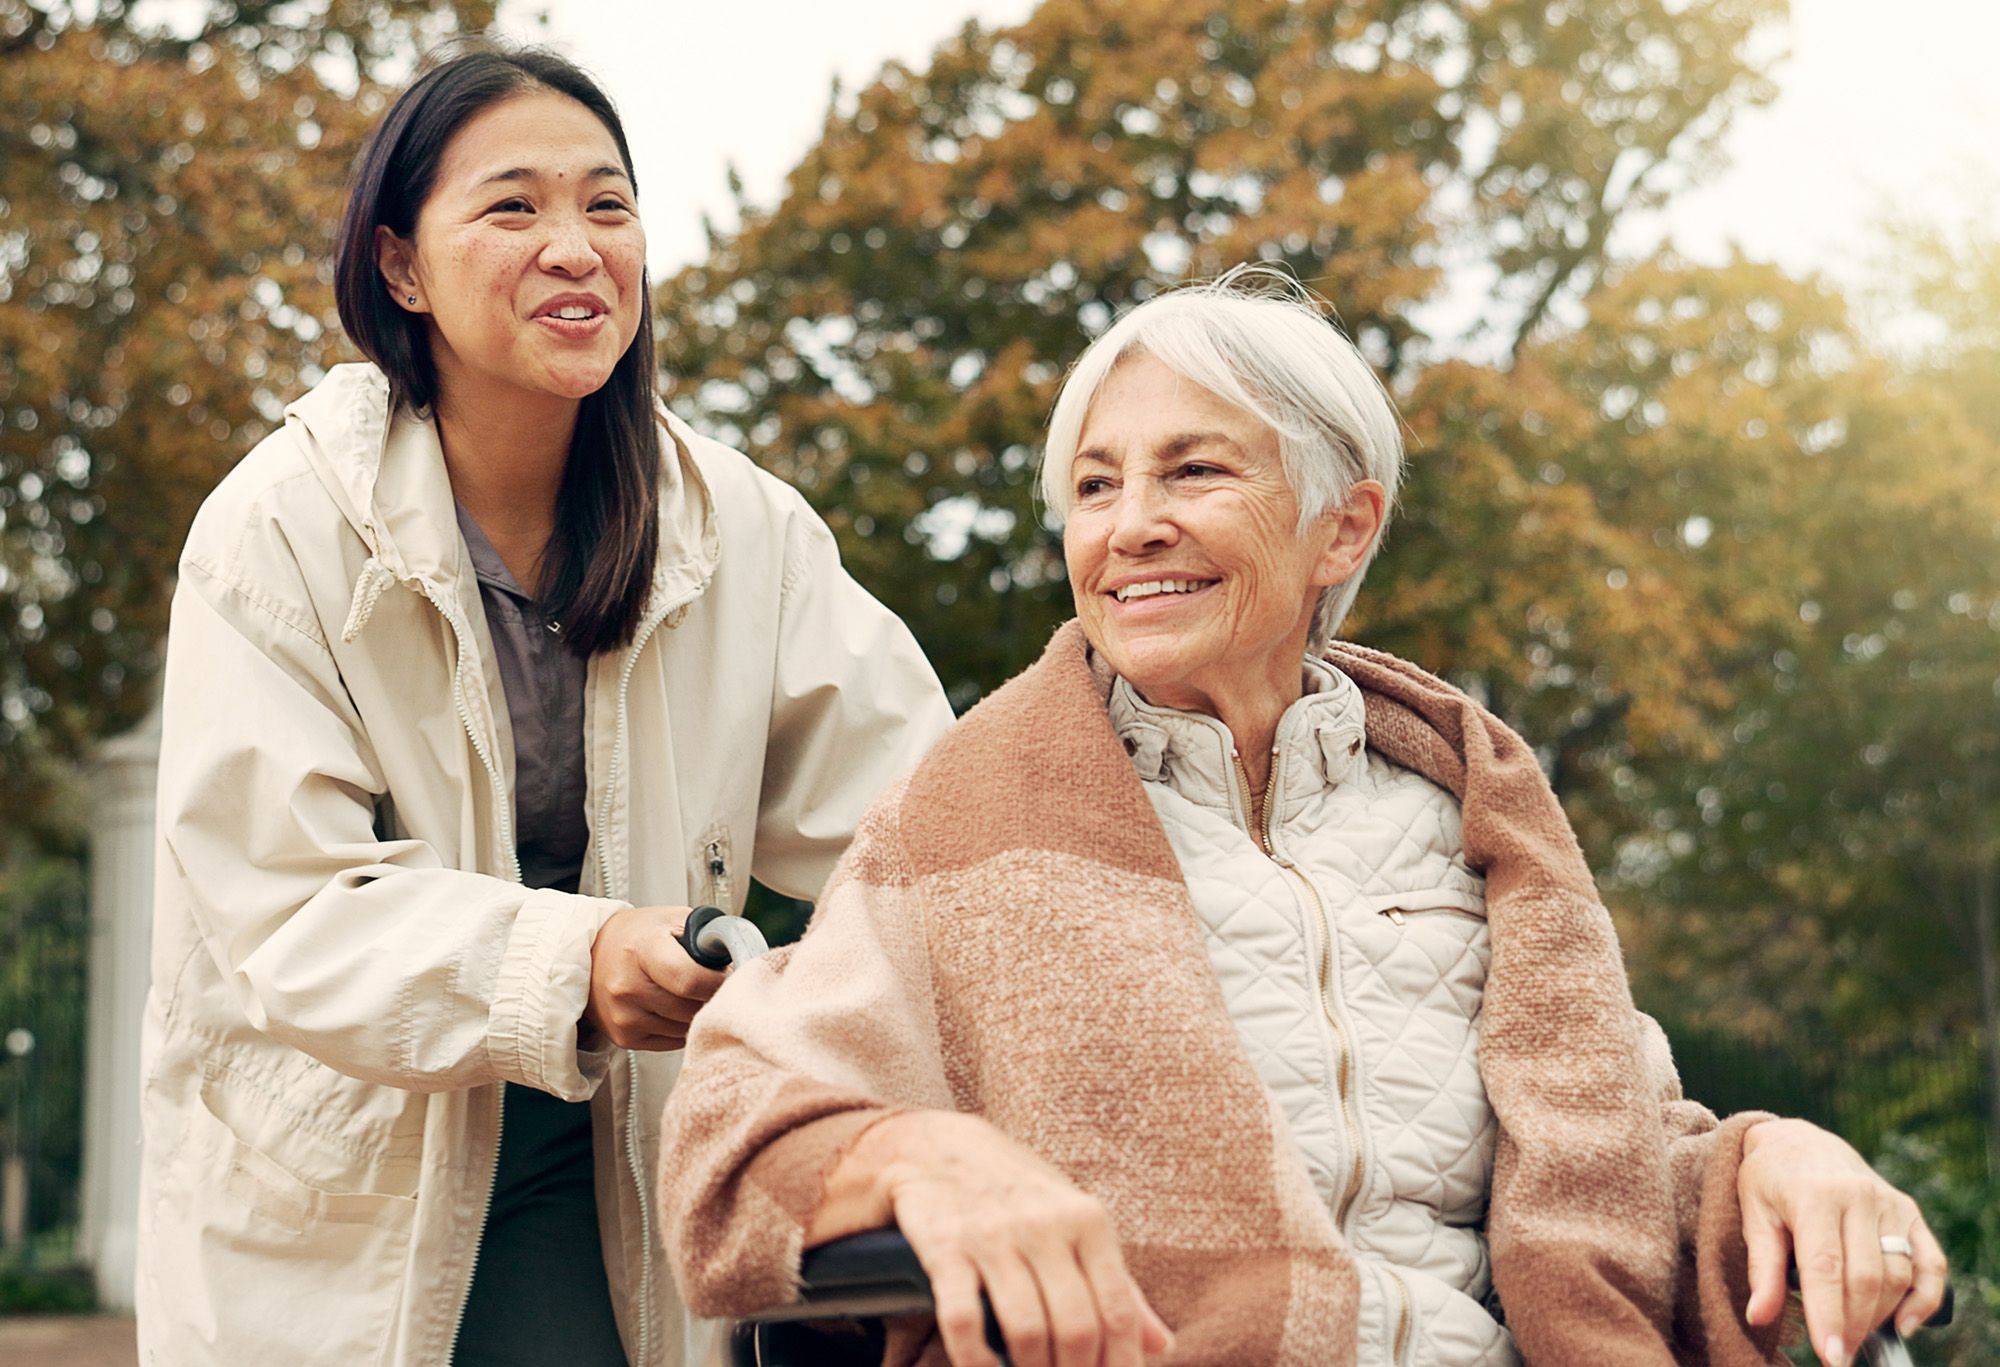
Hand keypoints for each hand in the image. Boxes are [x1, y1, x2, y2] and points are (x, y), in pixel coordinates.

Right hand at [583, 905, 727, 1049]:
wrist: (589, 953)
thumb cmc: (639, 935)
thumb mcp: (673, 919)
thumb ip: (708, 936)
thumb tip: (741, 961)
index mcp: (643, 950)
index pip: (691, 981)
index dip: (718, 981)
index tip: (728, 975)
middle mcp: (627, 986)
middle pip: (691, 1008)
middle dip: (710, 997)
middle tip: (709, 982)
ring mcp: (623, 1016)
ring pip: (685, 1028)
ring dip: (696, 1013)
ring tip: (687, 991)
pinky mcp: (623, 1037)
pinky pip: (672, 1041)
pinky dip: (680, 1026)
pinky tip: (671, 1005)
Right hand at [832, 1111, 1173, 1366]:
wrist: (936, 1146)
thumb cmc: (1019, 1194)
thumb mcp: (1076, 1222)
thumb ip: (1118, 1284)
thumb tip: (1162, 1345)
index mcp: (1087, 1220)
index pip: (1117, 1312)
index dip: (1119, 1366)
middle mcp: (1044, 1225)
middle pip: (1077, 1328)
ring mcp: (993, 1236)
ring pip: (1027, 1331)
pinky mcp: (945, 1248)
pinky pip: (964, 1321)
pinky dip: (976, 1361)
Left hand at [1739, 1118, 1948, 1365]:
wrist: (1799, 1141)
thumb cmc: (1770, 1180)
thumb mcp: (1753, 1214)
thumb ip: (1761, 1267)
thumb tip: (1758, 1317)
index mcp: (1815, 1195)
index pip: (1825, 1267)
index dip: (1828, 1316)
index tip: (1829, 1356)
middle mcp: (1859, 1197)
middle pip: (1866, 1278)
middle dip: (1852, 1325)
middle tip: (1836, 1354)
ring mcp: (1890, 1204)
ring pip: (1897, 1276)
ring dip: (1879, 1316)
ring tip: (1852, 1335)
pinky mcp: (1910, 1212)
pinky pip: (1931, 1263)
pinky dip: (1924, 1299)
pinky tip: (1903, 1324)